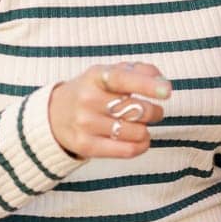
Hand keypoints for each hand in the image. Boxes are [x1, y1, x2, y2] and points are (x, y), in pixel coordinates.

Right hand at [48, 62, 171, 159]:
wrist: (53, 115)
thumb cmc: (92, 91)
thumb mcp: (109, 74)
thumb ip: (139, 71)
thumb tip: (161, 81)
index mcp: (95, 76)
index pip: (123, 78)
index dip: (147, 85)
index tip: (167, 90)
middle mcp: (88, 99)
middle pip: (136, 109)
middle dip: (155, 112)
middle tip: (155, 112)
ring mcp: (85, 124)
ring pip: (136, 132)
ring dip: (146, 130)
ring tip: (141, 126)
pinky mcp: (85, 146)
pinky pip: (126, 150)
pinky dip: (142, 146)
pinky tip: (141, 140)